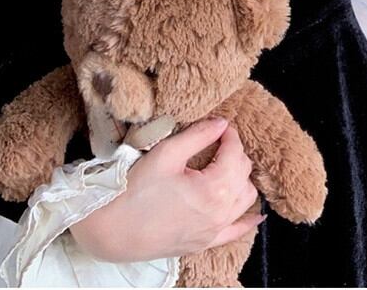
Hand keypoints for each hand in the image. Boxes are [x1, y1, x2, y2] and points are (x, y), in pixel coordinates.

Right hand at [69, 118, 262, 261]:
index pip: (235, 153)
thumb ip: (198, 135)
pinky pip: (236, 232)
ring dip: (241, 180)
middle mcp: (220, 213)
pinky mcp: (204, 243)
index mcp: (214, 189)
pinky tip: (256, 215)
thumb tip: (222, 123)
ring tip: (227, 166)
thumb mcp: (167, 153)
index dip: (230, 134)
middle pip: (243, 173)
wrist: (111, 231)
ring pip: (245, 199)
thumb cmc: (135, 190)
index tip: (221, 125)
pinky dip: (248, 221)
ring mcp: (214, 231)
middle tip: (218, 142)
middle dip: (235, 153)